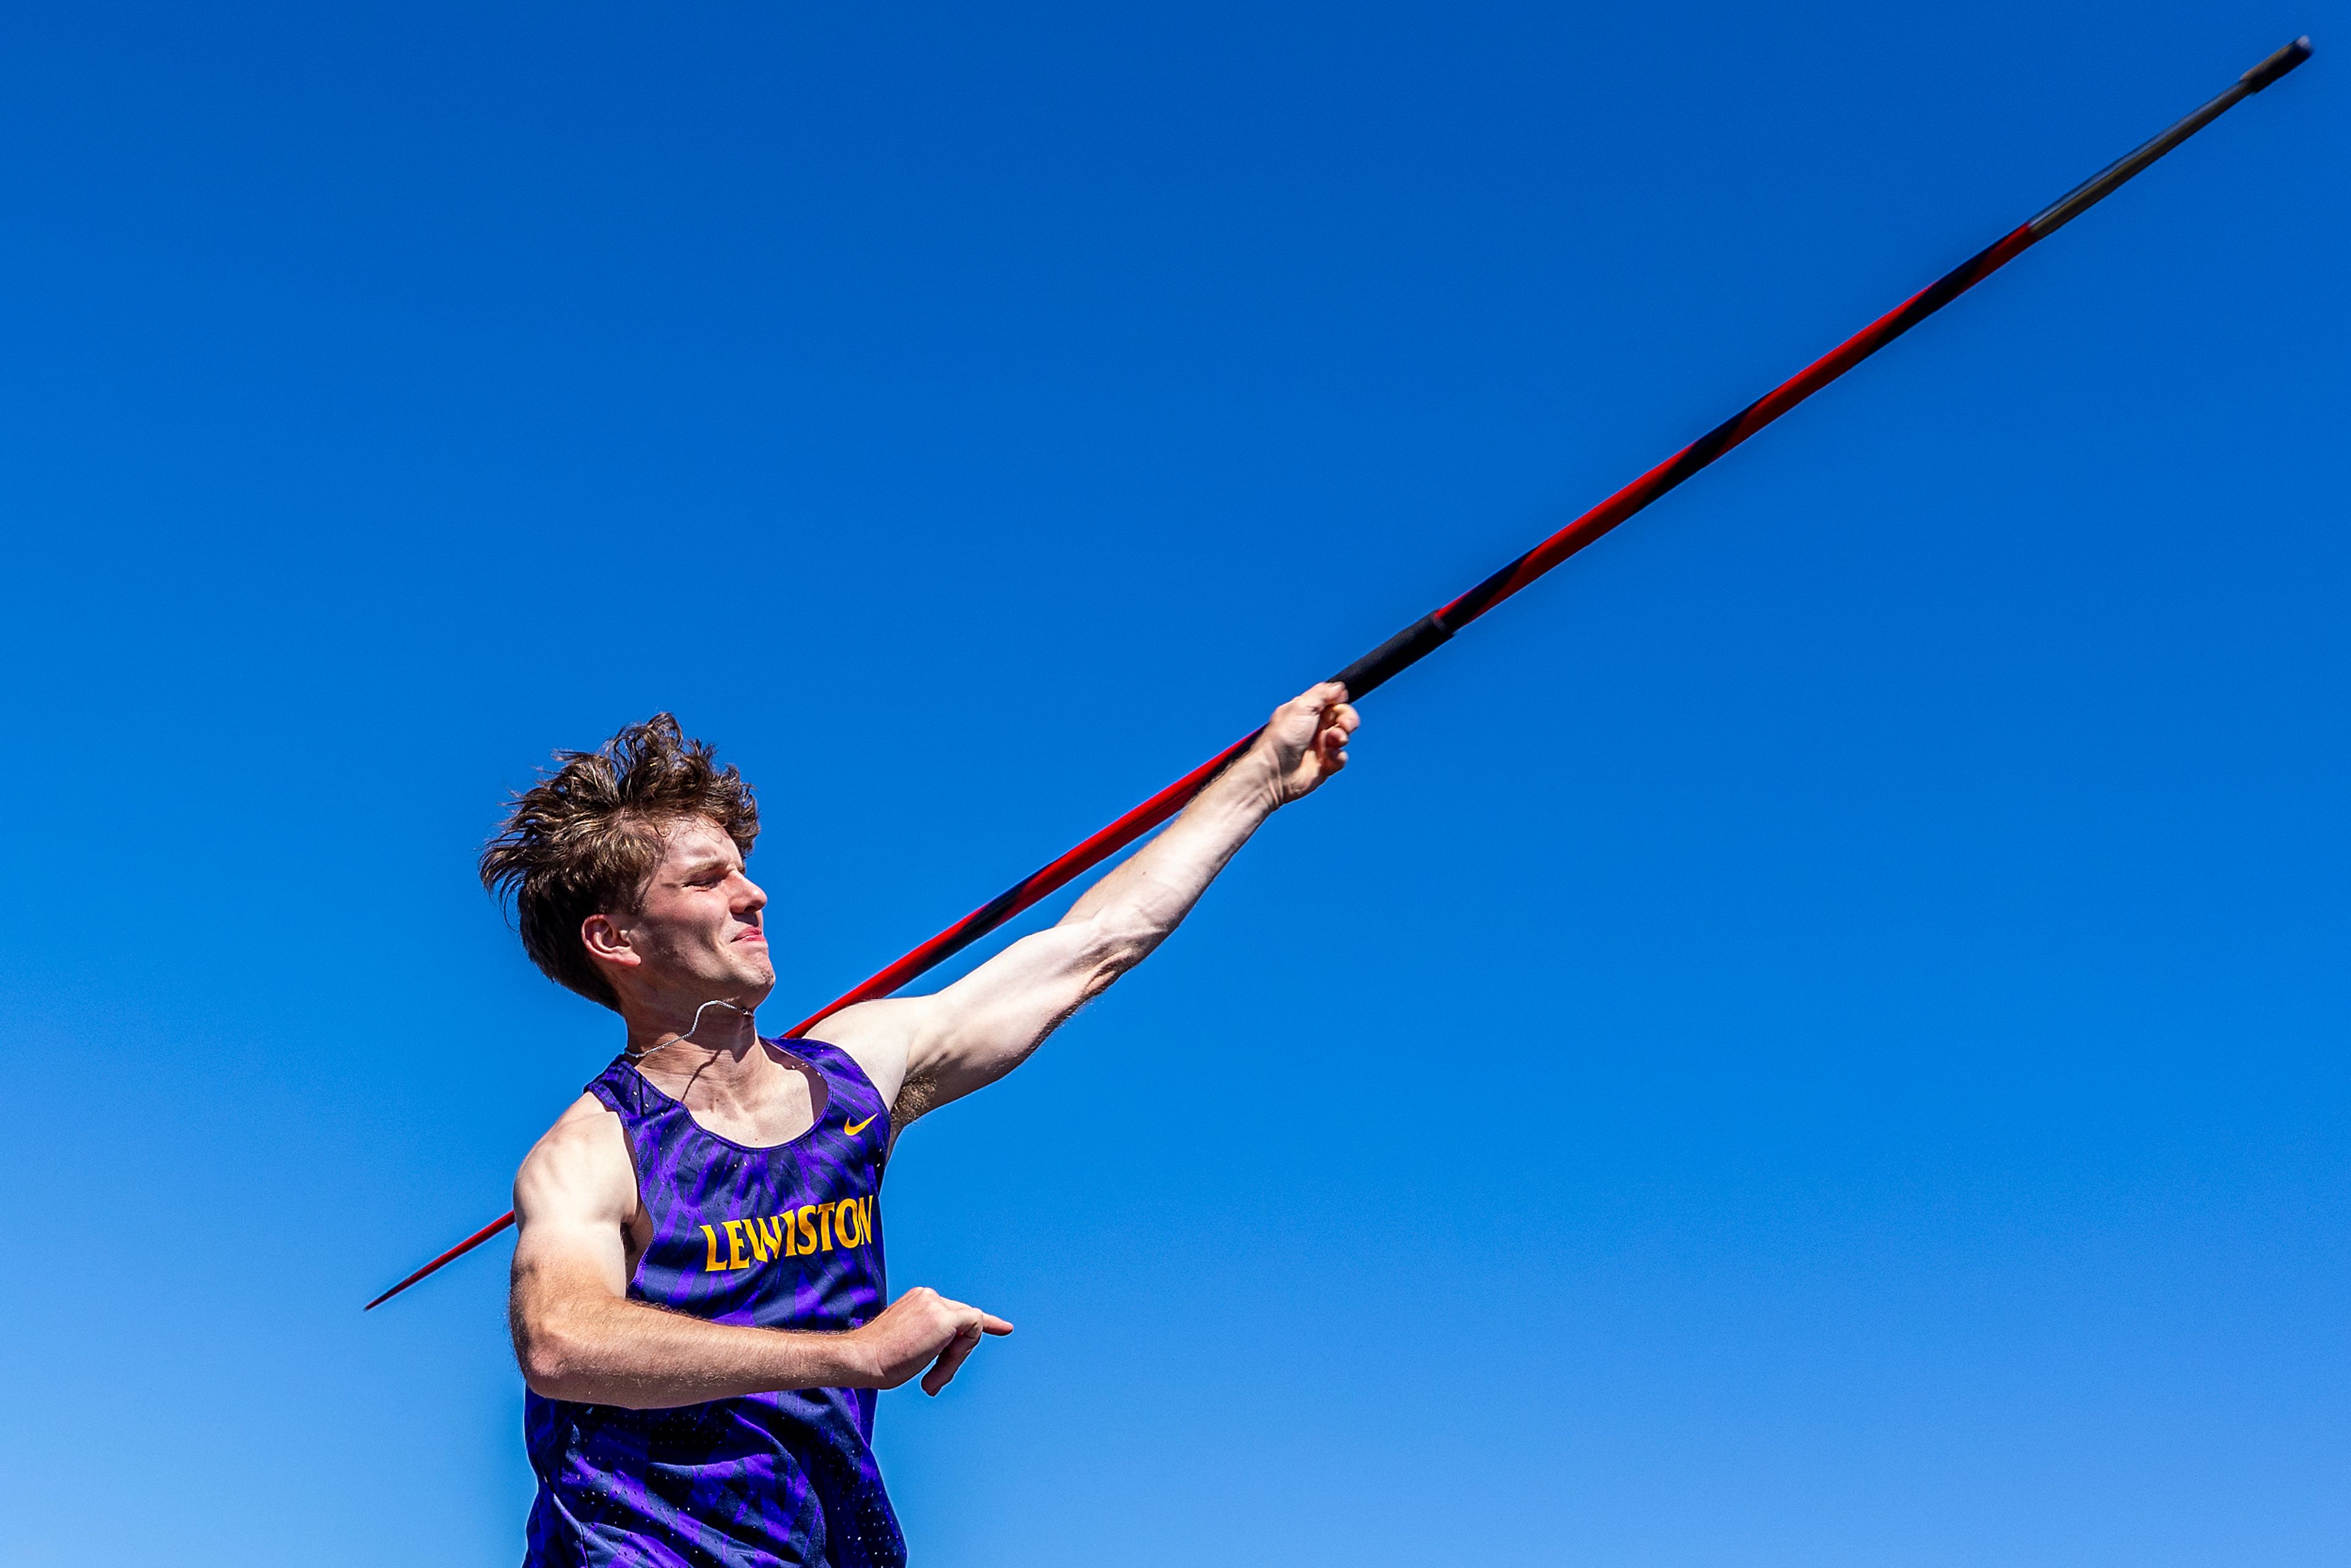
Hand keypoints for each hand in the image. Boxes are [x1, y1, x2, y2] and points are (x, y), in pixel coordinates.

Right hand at [846, 1286, 1014, 1395]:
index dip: (985, 1322)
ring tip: (929, 1379)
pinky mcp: (944, 1318)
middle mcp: (930, 1296)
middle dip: (957, 1355)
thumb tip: (949, 1362)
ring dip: (953, 1361)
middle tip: (933, 1380)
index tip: (1005, 1328)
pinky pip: (973, 1333)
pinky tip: (938, 1369)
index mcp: (920, 1300)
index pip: (958, 1311)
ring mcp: (937, 1304)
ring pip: (970, 1331)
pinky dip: (960, 1356)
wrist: (861, 1359)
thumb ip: (932, 1344)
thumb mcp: (910, 1345)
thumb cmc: (879, 1360)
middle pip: (965, 1325)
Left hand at [1255, 681, 1359, 804]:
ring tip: (1332, 741)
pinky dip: (1338, 757)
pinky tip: (1329, 758)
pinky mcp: (1324, 765)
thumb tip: (1338, 687)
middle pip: (1342, 718)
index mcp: (1306, 711)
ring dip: (1342, 737)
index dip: (1340, 702)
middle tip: (1343, 724)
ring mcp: (1319, 747)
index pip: (1332, 701)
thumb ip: (1322, 694)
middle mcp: (1313, 728)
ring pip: (1344, 737)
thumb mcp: (1301, 707)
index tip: (1340, 703)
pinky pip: (1341, 758)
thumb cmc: (1281, 739)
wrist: (1274, 772)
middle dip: (1347, 719)